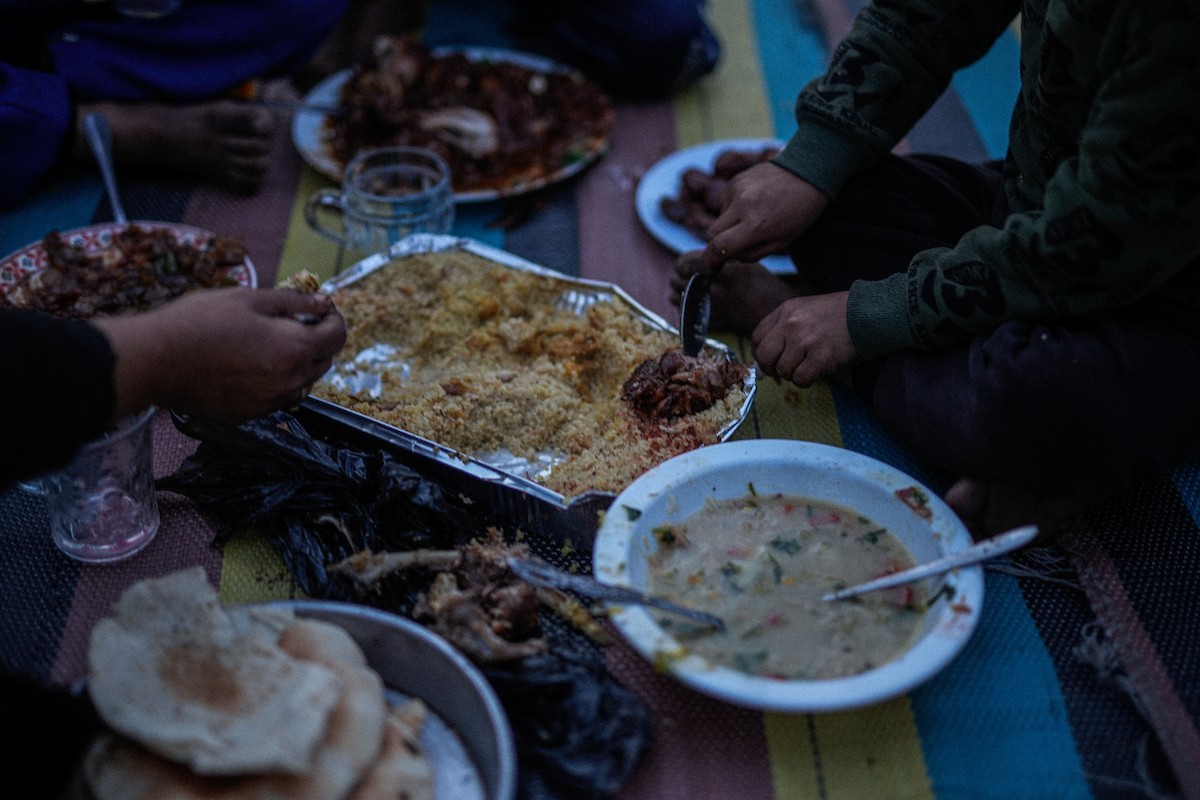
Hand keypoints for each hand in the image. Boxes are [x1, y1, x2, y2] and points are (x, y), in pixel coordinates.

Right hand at [94, 287, 346, 420]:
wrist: (156, 360)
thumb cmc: (201, 321)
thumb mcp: (251, 299)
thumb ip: (295, 302)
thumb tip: (323, 302)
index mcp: (296, 348)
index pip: (338, 336)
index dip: (334, 318)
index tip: (321, 308)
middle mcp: (290, 381)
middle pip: (323, 360)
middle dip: (317, 339)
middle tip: (293, 321)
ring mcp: (270, 402)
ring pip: (302, 382)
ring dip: (297, 363)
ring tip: (267, 343)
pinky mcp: (250, 414)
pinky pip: (276, 397)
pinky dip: (274, 381)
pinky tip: (249, 365)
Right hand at [700, 162, 828, 270]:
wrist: (808, 173)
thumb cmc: (799, 213)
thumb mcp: (782, 243)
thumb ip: (751, 254)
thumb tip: (728, 256)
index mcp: (756, 225)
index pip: (718, 246)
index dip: (710, 259)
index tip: (710, 265)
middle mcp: (742, 205)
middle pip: (711, 233)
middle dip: (718, 242)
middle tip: (733, 243)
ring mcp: (736, 189)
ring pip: (719, 217)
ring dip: (729, 223)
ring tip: (754, 216)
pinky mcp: (735, 180)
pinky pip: (724, 202)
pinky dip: (733, 208)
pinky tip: (752, 204)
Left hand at [751, 291, 855, 386]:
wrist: (868, 314)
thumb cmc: (838, 314)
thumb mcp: (806, 310)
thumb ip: (784, 327)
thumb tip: (766, 355)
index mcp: (786, 311)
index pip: (757, 337)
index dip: (759, 353)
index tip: (769, 360)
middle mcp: (791, 325)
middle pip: (765, 356)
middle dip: (771, 368)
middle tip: (783, 371)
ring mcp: (805, 341)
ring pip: (783, 370)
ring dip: (793, 374)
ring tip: (808, 366)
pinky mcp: (820, 358)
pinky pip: (800, 379)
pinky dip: (806, 381)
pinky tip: (816, 372)